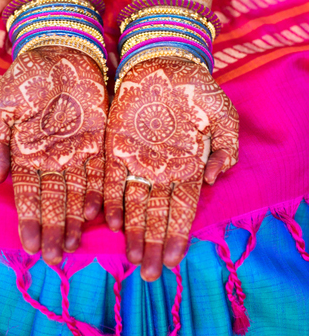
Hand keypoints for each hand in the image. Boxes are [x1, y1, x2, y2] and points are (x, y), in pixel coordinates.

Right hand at [0, 46, 107, 263]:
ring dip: (75, 219)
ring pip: (77, 192)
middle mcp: (53, 156)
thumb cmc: (28, 75)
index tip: (31, 247)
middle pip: (54, 200)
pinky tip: (98, 214)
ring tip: (74, 245)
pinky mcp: (101, 138)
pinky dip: (99, 192)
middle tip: (56, 258)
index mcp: (27, 152)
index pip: (28, 194)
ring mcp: (77, 149)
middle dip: (54, 229)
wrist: (61, 48)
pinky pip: (100, 171)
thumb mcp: (1, 106)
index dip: (29, 221)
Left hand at [104, 58, 237, 280]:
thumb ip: (226, 147)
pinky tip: (109, 219)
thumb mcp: (223, 115)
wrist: (165, 62)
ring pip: (133, 201)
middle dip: (152, 244)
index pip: (182, 208)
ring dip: (131, 229)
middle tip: (148, 274)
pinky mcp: (116, 144)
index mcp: (187, 165)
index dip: (178, 234)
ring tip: (130, 257)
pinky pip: (111, 175)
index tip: (174, 260)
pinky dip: (109, 197)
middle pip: (156, 212)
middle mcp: (160, 168)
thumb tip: (214, 177)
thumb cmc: (197, 89)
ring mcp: (137, 157)